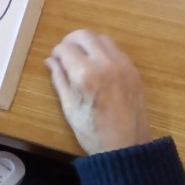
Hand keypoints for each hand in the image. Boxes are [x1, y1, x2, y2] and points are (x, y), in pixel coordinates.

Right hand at [45, 30, 151, 154]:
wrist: (127, 148)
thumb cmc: (93, 133)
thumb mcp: (69, 108)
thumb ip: (60, 79)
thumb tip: (50, 61)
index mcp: (85, 74)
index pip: (65, 48)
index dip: (56, 52)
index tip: (55, 60)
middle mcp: (105, 63)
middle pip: (84, 35)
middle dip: (71, 41)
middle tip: (66, 54)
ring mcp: (123, 65)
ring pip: (102, 38)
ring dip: (89, 43)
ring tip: (82, 58)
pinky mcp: (134, 70)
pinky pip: (116, 50)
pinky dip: (104, 50)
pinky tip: (99, 65)